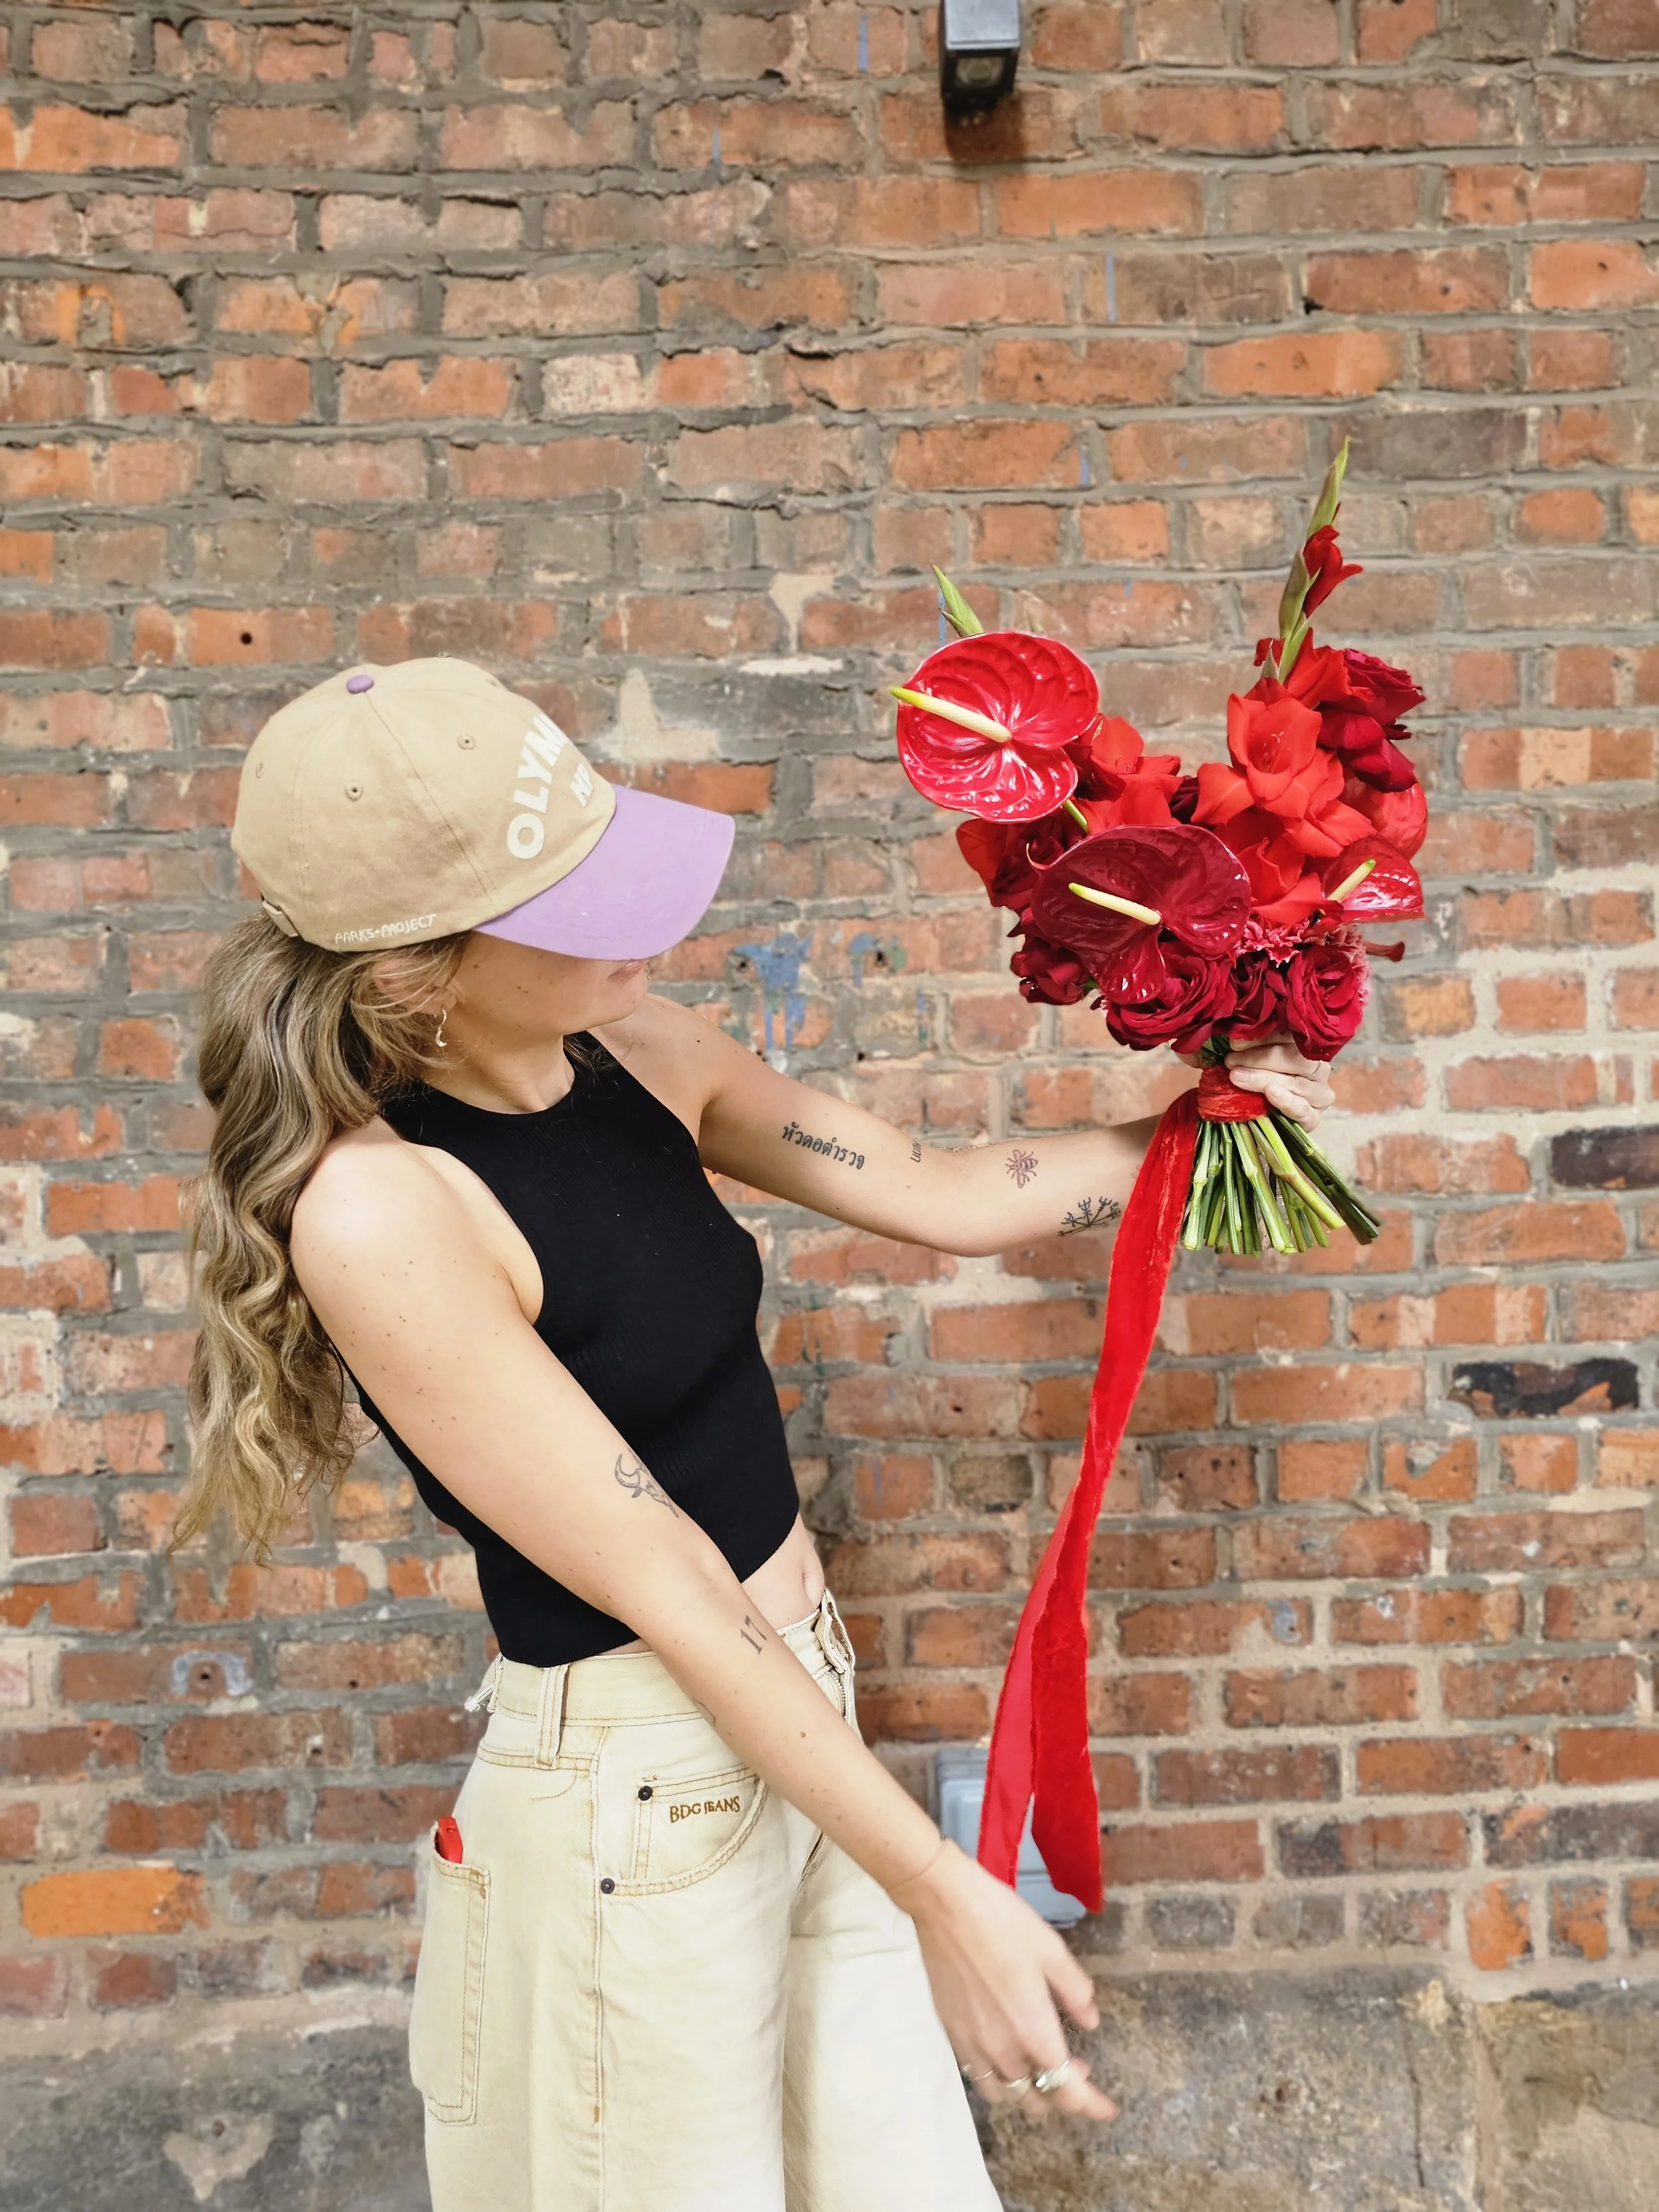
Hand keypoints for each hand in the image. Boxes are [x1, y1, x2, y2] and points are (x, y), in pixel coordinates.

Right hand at [896, 1841, 1116, 2124]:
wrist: (945, 1906)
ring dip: (1031, 2092)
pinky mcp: (952, 2035)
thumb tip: (1090, 2022)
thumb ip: (1075, 1991)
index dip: (1091, 2106)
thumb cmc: (1003, 1923)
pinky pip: (980, 2079)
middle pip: (1038, 2100)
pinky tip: (1008, 2054)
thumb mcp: (1052, 1949)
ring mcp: (974, 2046)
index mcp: (1034, 2031)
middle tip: (1077, 2067)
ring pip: (1007, 2096)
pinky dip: (1001, 2081)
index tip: (1108, 2109)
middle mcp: (1004, 2050)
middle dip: (1064, 2094)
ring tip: (1041, 2066)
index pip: (1068, 2090)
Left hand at [1221, 1036, 1333, 1131]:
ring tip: (1238, 1077)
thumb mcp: (1255, 1062)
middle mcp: (1318, 1068)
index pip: (1289, 1036)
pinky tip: (1271, 1093)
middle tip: (1231, 1061)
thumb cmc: (1259, 1083)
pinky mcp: (1314, 1118)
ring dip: (1264, 1079)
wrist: (1267, 1121)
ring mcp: (1319, 1094)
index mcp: (1306, 1048)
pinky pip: (1303, 1110)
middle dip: (1259, 1059)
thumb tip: (1234, 1039)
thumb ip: (1249, 1049)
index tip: (1235, 1042)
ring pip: (1296, 1083)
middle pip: (1294, 1058)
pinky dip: (1287, 1101)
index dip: (1262, 1037)